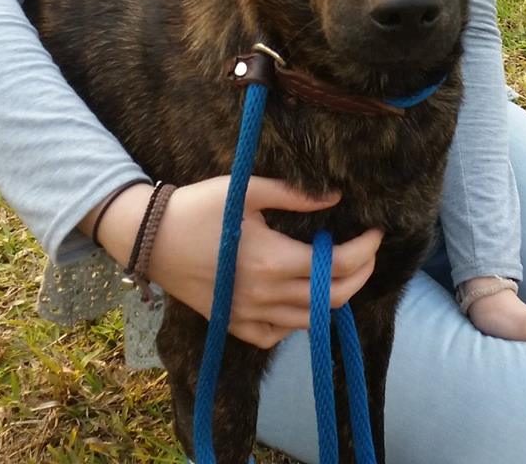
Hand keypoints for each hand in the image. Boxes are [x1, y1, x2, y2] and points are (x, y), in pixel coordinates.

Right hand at [96, 177, 381, 349]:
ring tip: (339, 272)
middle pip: (332, 299)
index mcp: (273, 260)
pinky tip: (297, 297)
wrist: (149, 238)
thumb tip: (335, 197)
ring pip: (309, 321)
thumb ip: (294, 194)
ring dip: (333, 299)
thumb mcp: (246, 190)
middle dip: (360, 276)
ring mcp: (249, 316)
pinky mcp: (234, 325)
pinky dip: (296, 321)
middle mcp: (266, 295)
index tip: (376, 232)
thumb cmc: (197, 207)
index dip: (365, 250)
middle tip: (366, 252)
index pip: (338, 265)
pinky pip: (277, 334)